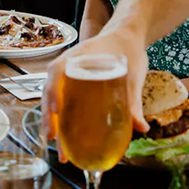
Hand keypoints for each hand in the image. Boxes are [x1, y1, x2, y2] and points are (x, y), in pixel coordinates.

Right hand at [42, 26, 148, 162]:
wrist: (127, 37)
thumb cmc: (128, 50)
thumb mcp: (133, 75)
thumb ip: (134, 102)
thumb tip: (141, 129)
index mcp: (79, 56)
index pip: (57, 71)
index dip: (53, 90)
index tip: (57, 110)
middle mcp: (69, 65)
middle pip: (50, 91)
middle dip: (48, 116)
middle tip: (52, 138)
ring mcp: (69, 76)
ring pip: (54, 100)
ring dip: (54, 124)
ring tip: (60, 150)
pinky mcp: (75, 86)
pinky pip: (64, 103)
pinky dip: (63, 122)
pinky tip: (69, 142)